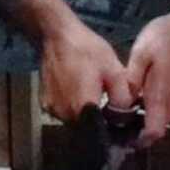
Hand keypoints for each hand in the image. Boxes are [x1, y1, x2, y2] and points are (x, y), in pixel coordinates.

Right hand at [0, 0, 132, 119]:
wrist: (55, 35)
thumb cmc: (86, 50)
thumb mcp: (113, 70)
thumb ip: (122, 97)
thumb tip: (124, 116)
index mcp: (84, 109)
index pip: (101, 134)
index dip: (112, 131)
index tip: (120, 123)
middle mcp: (66, 116)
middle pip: (88, 128)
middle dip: (100, 120)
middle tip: (107, 102)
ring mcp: (54, 110)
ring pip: (76, 121)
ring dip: (86, 113)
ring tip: (92, 93)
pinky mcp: (45, 103)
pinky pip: (64, 112)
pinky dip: (73, 106)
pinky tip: (78, 88)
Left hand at [125, 10, 169, 145]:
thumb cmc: (165, 37)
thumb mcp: (141, 52)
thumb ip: (132, 78)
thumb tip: (126, 101)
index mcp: (161, 95)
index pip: (154, 131)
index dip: (141, 140)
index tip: (126, 138)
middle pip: (159, 126)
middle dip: (143, 128)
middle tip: (123, 119)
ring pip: (166, 116)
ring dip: (151, 115)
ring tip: (133, 103)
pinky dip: (160, 105)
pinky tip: (148, 91)